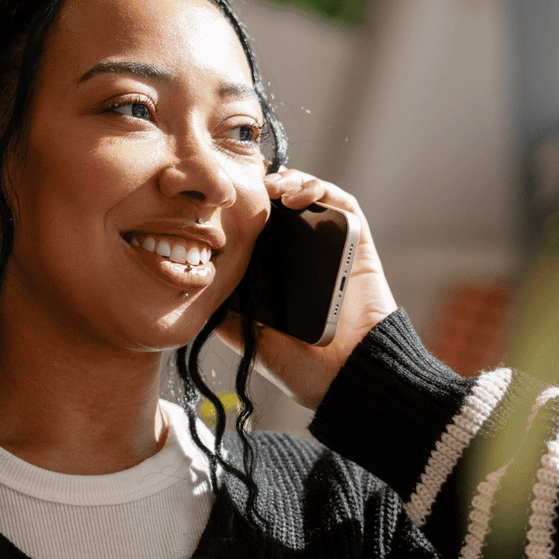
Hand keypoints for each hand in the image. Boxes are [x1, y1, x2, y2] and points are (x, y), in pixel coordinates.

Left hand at [217, 170, 397, 409]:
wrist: (348, 377)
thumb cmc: (303, 367)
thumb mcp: (250, 340)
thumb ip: (228, 315)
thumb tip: (200, 288)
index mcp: (279, 275)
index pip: (261, 230)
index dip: (245, 211)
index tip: (223, 201)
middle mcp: (304, 257)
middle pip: (284, 208)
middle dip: (265, 189)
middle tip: (246, 186)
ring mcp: (332, 249)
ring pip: (312, 198)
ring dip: (291, 182)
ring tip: (271, 188)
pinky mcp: (358, 245)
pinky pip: (343, 205)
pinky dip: (321, 189)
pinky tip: (297, 196)